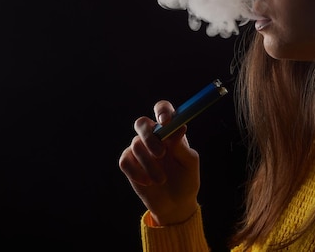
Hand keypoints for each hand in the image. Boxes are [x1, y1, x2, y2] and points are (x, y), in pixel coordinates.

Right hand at [118, 100, 200, 225]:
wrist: (175, 205)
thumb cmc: (186, 180)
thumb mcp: (189, 163)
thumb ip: (182, 146)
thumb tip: (179, 128)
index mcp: (170, 131)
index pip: (162, 110)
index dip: (162, 110)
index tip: (165, 120)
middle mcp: (153, 137)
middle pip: (141, 123)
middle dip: (149, 136)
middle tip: (161, 153)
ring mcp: (139, 150)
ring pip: (136, 145)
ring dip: (149, 164)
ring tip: (161, 180)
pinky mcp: (129, 164)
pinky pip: (125, 161)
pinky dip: (137, 172)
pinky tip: (148, 182)